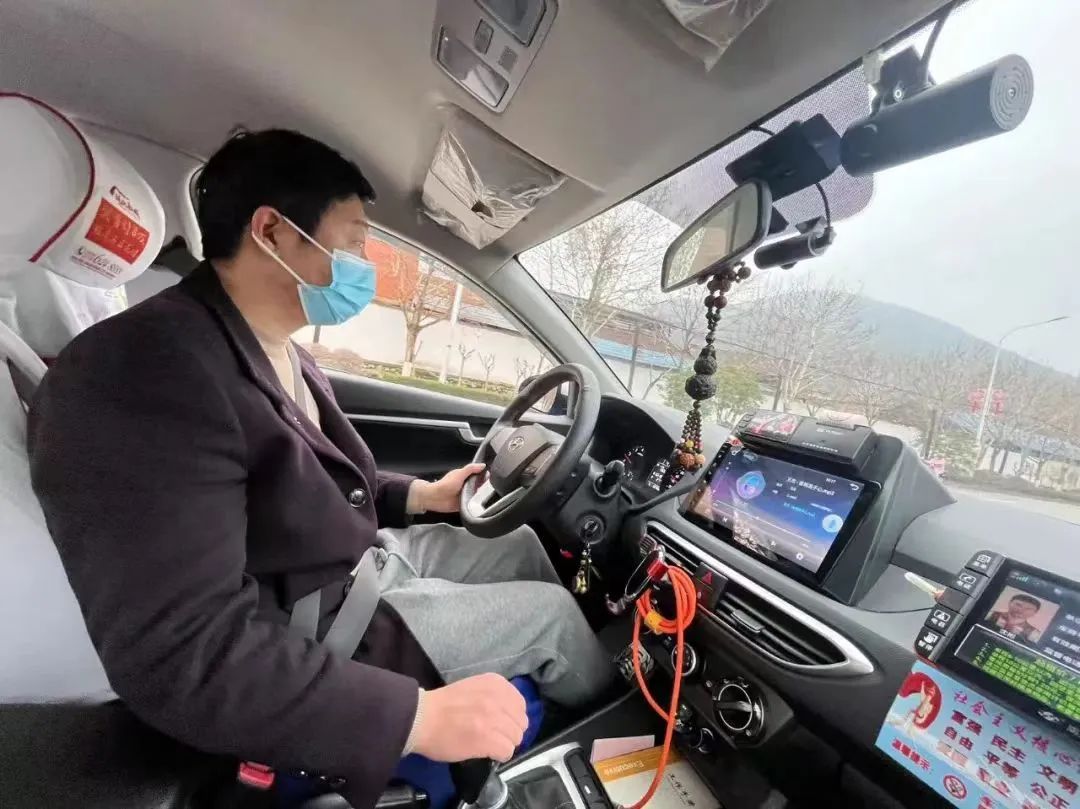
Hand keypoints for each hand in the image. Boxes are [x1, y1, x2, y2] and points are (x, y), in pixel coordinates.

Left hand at [409, 463, 484, 513]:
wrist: (436, 498)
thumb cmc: (445, 485)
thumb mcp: (459, 474)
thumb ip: (471, 469)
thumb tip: (483, 465)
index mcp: (466, 477)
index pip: (479, 475)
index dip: (485, 476)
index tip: (491, 478)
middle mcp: (467, 485)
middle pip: (480, 485)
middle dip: (485, 487)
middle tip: (488, 488)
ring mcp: (466, 495)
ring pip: (478, 495)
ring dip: (480, 496)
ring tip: (484, 497)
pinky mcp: (465, 504)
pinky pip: (474, 504)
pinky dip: (476, 504)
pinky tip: (479, 504)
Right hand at [410, 673, 527, 762]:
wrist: (421, 718)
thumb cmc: (442, 705)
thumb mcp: (473, 688)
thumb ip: (493, 696)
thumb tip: (509, 715)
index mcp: (495, 683)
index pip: (520, 705)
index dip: (511, 717)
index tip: (500, 723)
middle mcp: (497, 698)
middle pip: (521, 723)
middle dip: (509, 732)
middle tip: (494, 736)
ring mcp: (493, 718)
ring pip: (516, 738)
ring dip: (504, 744)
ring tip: (488, 744)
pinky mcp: (487, 739)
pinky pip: (507, 751)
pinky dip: (499, 755)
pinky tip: (486, 752)